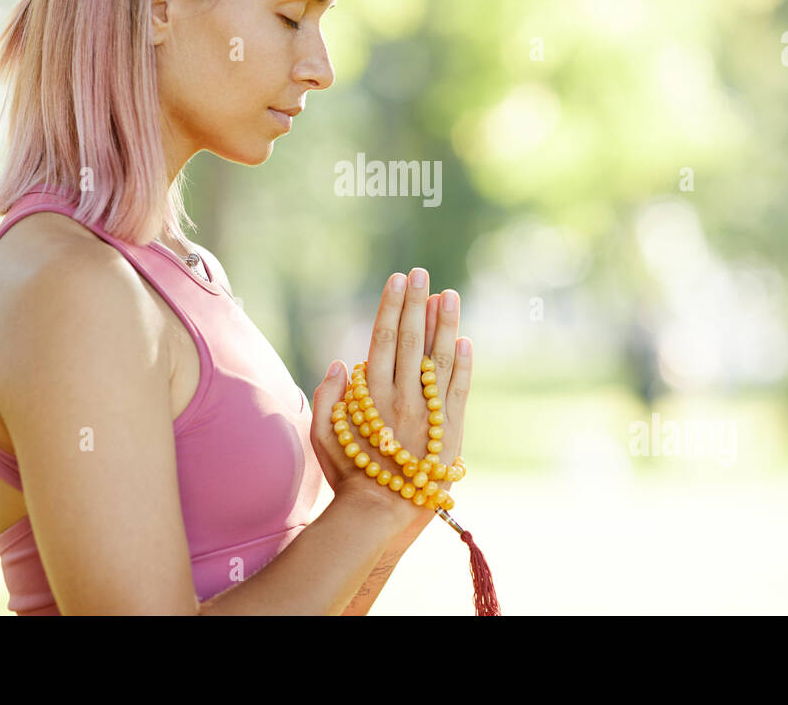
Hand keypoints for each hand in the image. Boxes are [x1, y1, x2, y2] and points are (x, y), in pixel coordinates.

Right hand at [309, 268, 473, 520]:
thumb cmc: (347, 476)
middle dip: (416, 303)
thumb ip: (325, 398)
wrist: (380, 514)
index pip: (382, 339)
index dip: (391, 307)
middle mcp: (401, 397)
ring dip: (445, 324)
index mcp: (371, 395)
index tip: (397, 280)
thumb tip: (340, 363)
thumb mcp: (321, 437)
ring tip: (449, 295)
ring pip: (439, 359)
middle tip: (422, 274)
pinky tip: (466, 340)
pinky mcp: (450, 430)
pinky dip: (465, 364)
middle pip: (411, 340)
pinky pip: (459, 390)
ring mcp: (428, 412)